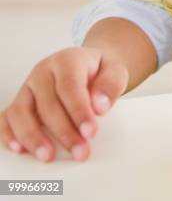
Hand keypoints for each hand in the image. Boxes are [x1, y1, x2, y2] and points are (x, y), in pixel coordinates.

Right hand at [0, 47, 127, 161]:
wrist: (89, 66)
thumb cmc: (100, 71)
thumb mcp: (115, 71)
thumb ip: (111, 85)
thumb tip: (100, 106)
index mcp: (68, 59)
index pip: (69, 86)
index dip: (79, 111)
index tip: (90, 132)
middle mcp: (44, 71)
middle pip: (47, 104)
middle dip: (64, 132)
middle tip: (80, 151)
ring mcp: (28, 86)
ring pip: (21, 112)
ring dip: (33, 137)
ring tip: (49, 156)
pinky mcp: (19, 101)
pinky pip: (7, 118)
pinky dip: (9, 134)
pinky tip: (20, 149)